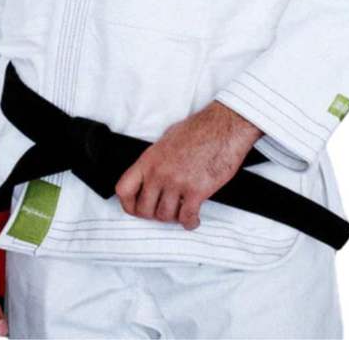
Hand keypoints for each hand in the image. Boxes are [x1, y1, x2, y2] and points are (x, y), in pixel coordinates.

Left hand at [114, 101, 262, 230]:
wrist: (224, 127)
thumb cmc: (199, 129)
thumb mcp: (167, 139)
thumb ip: (156, 160)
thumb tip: (151, 174)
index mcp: (150, 159)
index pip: (124, 189)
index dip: (128, 204)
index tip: (136, 207)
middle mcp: (160, 172)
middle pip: (144, 209)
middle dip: (153, 214)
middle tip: (162, 210)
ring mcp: (177, 183)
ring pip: (165, 216)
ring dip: (173, 217)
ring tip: (180, 211)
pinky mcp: (197, 191)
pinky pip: (187, 218)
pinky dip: (190, 222)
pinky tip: (193, 218)